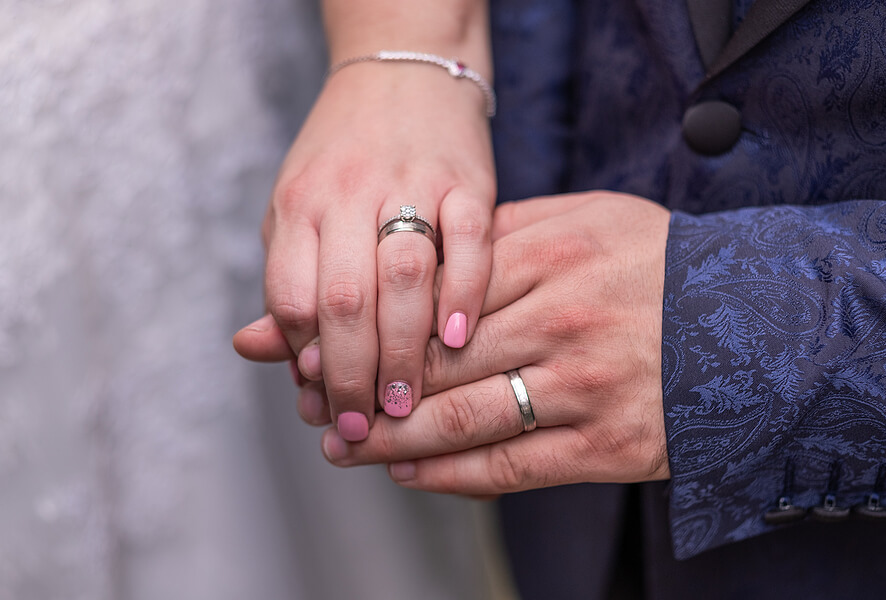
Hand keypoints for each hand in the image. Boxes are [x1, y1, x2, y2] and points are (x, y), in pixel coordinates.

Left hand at [235, 61, 494, 439]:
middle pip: (345, 298)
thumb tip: (253, 352)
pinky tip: (459, 339)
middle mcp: (348, 193)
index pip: (290, 296)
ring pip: (404, 276)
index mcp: (298, 204)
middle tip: (364, 426)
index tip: (320, 401)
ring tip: (407, 402)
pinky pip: (471, 241)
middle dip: (352, 375)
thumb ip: (284, 279)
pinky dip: (465, 293)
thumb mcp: (297, 210)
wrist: (400, 76)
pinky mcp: (467, 180)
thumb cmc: (343, 157)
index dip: (303, 359)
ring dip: (405, 349)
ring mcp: (412, 184)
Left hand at [319, 192, 671, 493]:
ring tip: (342, 445)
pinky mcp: (608, 446)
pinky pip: (511, 467)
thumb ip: (495, 234)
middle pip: (434, 362)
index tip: (319, 346)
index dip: (366, 326)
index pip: (431, 298)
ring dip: (390, 440)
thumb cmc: (651, 263)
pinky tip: (408, 473)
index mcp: (547, 255)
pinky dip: (450, 475)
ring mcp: (585, 386)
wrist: (756, 319)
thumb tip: (409, 255)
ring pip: (463, 420)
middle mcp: (561, 320)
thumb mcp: (581, 220)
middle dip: (361, 386)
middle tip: (314, 402)